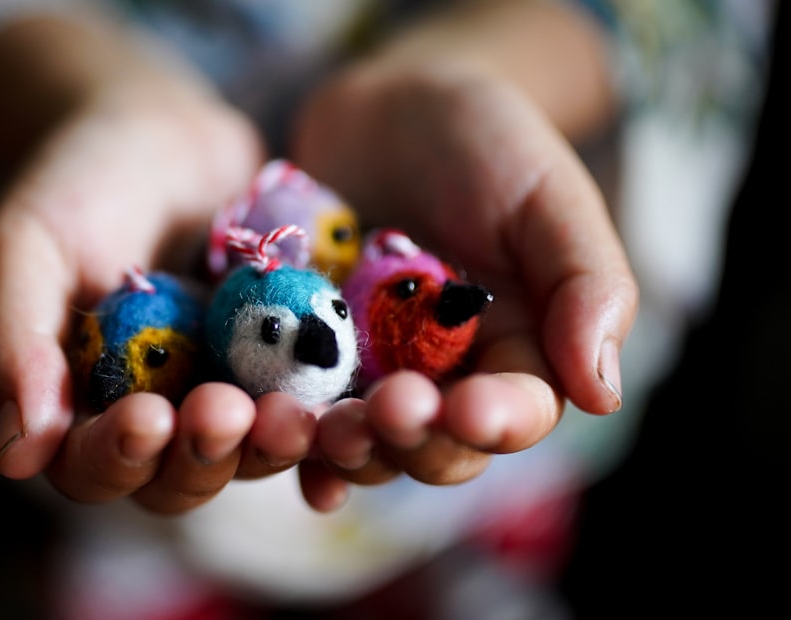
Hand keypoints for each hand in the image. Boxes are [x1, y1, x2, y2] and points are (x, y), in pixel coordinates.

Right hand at [0, 32, 311, 511]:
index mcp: (83, 409)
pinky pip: (314, 413)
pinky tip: (353, 423)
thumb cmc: (80, 184)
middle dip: (203, 456)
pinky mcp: (288, 368)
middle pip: (179, 480)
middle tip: (225, 412)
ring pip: (251, 456)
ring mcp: (229, 397)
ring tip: (289, 414)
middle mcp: (160, 419)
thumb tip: (16, 459)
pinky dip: (332, 432)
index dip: (117, 457)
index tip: (145, 417)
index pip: (92, 468)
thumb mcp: (29, 247)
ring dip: (270, 447)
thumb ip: (16, 344)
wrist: (164, 133)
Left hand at [290, 48, 637, 503]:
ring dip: (346, 447)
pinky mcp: (307, 356)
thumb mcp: (548, 198)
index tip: (472, 409)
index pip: (517, 411)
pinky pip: (298, 406)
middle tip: (388, 411)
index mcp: (515, 354)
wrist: (388, 111)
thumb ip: (586, 285)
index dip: (496, 421)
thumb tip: (604, 394)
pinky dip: (286, 434)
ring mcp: (369, 375)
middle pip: (434, 444)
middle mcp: (443, 380)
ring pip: (362, 439)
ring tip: (325, 428)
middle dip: (413, 439)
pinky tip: (269, 436)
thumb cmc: (484, 145)